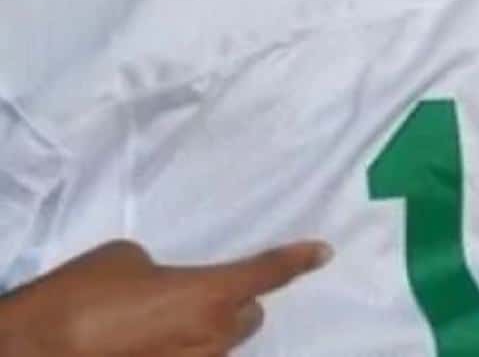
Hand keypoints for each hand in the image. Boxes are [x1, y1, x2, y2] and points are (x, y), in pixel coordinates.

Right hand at [0, 239, 332, 356]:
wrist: (34, 352)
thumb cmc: (84, 296)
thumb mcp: (128, 259)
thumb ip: (164, 268)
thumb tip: (164, 282)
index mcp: (212, 294)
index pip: (268, 273)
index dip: (297, 260)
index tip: (322, 251)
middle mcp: (213, 337)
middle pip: (248, 317)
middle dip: (234, 305)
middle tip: (197, 294)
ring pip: (219, 346)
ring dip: (205, 332)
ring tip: (158, 322)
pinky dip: (178, 351)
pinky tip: (145, 343)